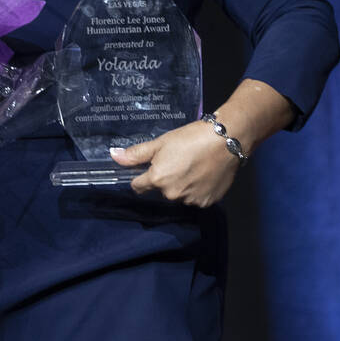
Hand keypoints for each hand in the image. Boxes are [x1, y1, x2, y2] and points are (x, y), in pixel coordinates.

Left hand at [110, 121, 239, 206]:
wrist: (226, 141)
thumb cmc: (190, 138)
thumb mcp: (160, 143)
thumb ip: (137, 154)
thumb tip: (114, 156)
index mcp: (157, 180)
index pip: (138, 186)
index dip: (141, 177)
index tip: (149, 168)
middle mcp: (172, 194)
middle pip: (160, 190)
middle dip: (164, 179)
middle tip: (176, 162)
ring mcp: (191, 200)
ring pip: (178, 195)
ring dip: (181, 185)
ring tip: (192, 167)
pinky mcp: (207, 202)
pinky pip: (195, 198)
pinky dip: (197, 190)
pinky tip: (203, 175)